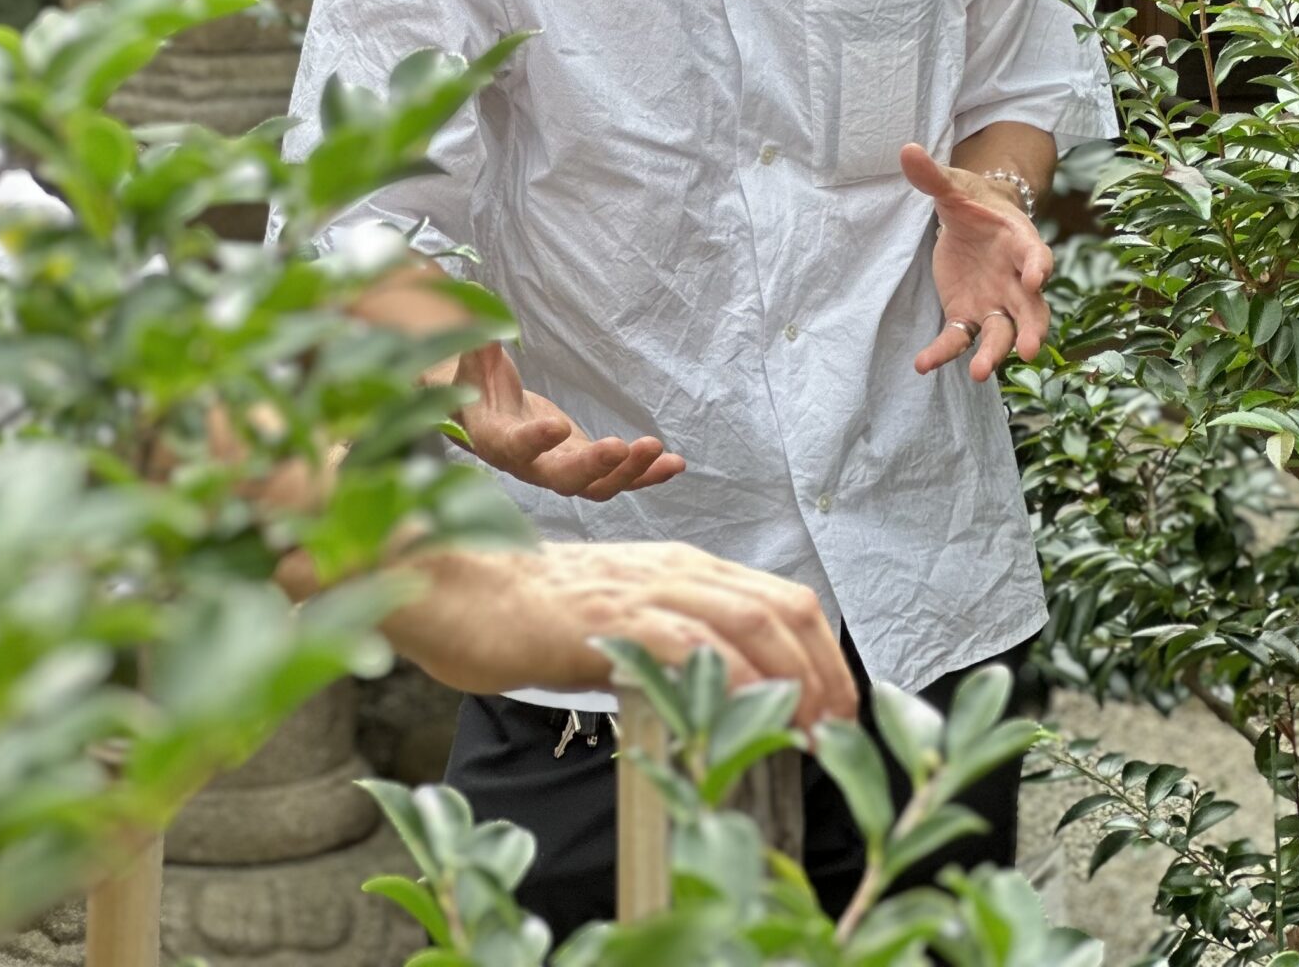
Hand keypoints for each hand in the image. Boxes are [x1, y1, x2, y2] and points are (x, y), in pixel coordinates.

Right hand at [448, 342, 685, 498]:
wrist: (486, 417)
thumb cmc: (476, 385)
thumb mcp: (473, 361)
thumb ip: (480, 341)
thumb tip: (476, 295)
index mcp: (497, 441)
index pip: (516, 447)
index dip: (536, 441)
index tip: (559, 425)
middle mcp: (531, 466)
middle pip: (563, 479)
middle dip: (594, 466)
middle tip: (621, 446)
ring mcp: (561, 470)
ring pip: (597, 486)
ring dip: (630, 472)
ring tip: (659, 450)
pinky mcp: (585, 467)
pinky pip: (617, 478)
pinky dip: (646, 474)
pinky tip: (675, 463)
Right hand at [506, 542, 857, 728]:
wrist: (462, 592)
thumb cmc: (537, 618)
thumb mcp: (622, 626)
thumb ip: (670, 645)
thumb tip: (720, 695)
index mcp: (684, 569)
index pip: (780, 601)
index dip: (821, 654)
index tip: (836, 709)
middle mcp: (676, 570)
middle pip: (780, 608)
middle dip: (821, 669)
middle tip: (834, 728)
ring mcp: (644, 590)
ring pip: (746, 619)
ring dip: (789, 676)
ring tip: (803, 729)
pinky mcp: (609, 618)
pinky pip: (684, 640)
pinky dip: (724, 674)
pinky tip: (740, 707)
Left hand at [901, 143, 1051, 382]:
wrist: (968, 219)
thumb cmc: (971, 202)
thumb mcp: (953, 186)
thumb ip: (933, 175)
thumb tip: (906, 150)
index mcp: (1019, 241)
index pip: (1036, 254)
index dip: (1038, 266)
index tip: (1037, 278)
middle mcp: (1016, 279)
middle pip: (1031, 309)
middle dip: (1031, 330)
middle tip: (1028, 350)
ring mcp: (995, 301)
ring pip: (1002, 333)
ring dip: (994, 354)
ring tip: (979, 373)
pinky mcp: (968, 314)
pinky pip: (960, 338)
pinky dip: (944, 352)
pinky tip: (923, 364)